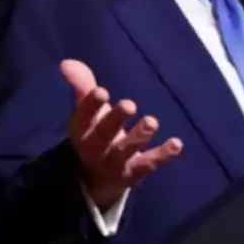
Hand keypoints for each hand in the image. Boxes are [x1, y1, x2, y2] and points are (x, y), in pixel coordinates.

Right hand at [62, 59, 181, 210]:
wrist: (97, 180)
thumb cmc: (94, 133)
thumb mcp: (87, 111)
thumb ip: (81, 85)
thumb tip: (66, 63)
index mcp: (81, 130)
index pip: (83, 117)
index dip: (91, 105)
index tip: (102, 91)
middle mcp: (96, 148)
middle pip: (103, 135)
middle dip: (115, 120)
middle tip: (129, 104)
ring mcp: (116, 163)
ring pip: (126, 150)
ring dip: (138, 137)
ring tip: (152, 122)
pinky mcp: (135, 172)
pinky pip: (149, 164)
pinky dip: (163, 155)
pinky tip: (176, 144)